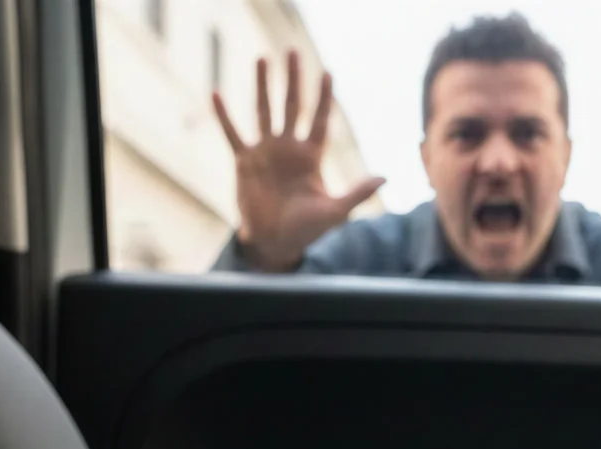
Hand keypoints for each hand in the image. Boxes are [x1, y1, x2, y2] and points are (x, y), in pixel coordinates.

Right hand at [213, 53, 384, 271]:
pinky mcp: (245, 162)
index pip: (319, 120)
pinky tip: (216, 94)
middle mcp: (289, 149)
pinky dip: (224, 116)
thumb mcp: (336, 211)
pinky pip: (233, 134)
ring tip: (262, 59)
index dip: (324, 98)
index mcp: (311, 157)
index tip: (328, 72)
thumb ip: (358, 192)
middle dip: (293, 81)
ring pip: (264, 111)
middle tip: (293, 52)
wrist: (277, 243)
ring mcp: (266, 152)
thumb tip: (385, 178)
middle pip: (292, 107)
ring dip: (262, 86)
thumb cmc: (308, 229)